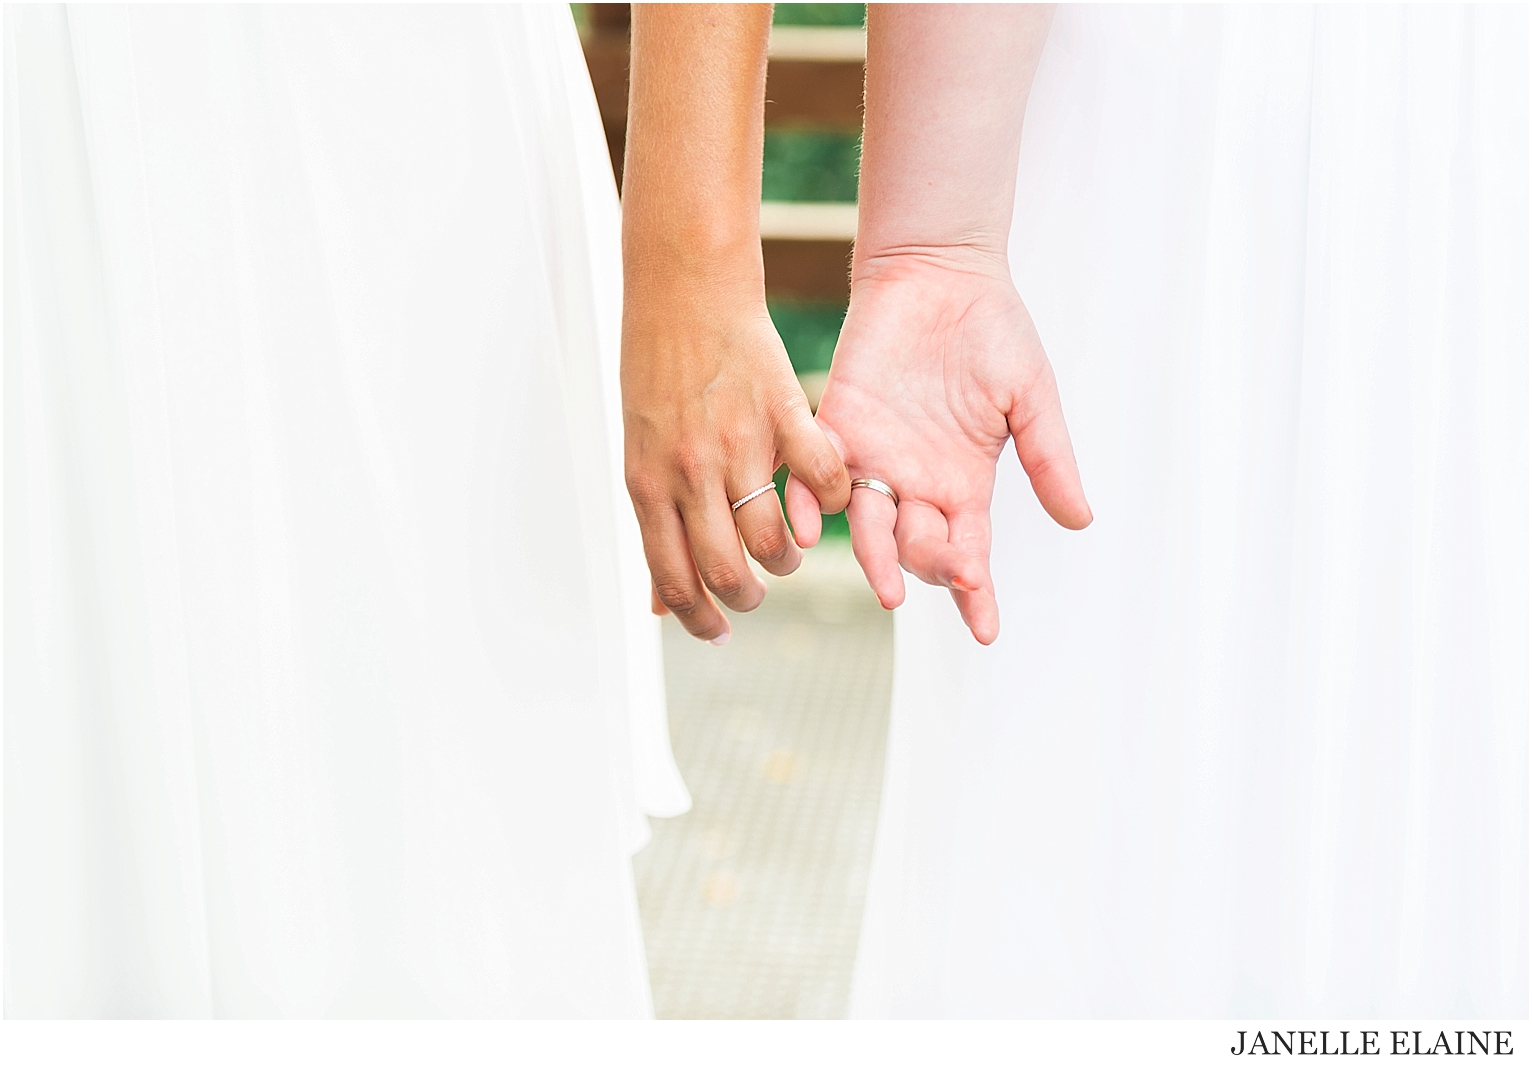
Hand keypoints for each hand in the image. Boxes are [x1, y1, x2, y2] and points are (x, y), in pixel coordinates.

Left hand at [623, 282, 850, 643]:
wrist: (684, 290)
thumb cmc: (657, 371)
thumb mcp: (639, 451)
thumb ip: (655, 524)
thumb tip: (657, 604)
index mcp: (648, 483)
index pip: (674, 579)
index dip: (699, 620)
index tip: (718, 633)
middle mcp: (690, 471)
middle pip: (728, 571)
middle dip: (747, 598)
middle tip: (757, 591)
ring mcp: (739, 444)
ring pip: (774, 540)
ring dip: (786, 559)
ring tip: (786, 549)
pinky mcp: (784, 413)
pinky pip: (822, 481)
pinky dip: (831, 502)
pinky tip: (823, 499)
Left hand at [792, 251, 1090, 643]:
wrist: (939, 269)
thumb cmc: (992, 330)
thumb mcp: (1030, 398)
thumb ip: (1047, 459)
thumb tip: (1079, 521)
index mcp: (964, 484)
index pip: (970, 553)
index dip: (976, 592)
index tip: (985, 628)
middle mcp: (916, 483)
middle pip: (919, 547)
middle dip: (932, 568)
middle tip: (947, 575)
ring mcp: (873, 458)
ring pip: (869, 526)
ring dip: (877, 559)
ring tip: (888, 585)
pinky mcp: (835, 425)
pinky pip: (814, 477)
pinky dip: (808, 505)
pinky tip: (811, 530)